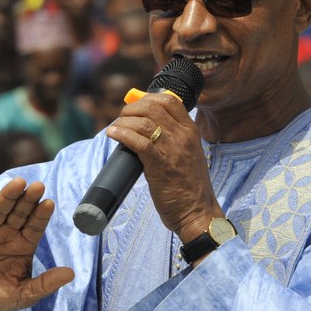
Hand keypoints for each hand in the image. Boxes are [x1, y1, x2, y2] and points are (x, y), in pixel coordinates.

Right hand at [0, 180, 72, 310]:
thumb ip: (43, 285)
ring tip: (18, 184)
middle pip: (20, 212)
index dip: (41, 215)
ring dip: (7, 195)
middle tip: (38, 187)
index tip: (49, 203)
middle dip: (28, 200)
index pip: (35, 226)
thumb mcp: (21, 295)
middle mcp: (7, 232)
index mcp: (24, 244)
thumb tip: (71, 274)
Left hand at [105, 93, 222, 244]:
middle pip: (153, 106)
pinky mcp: (160, 166)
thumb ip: (175, 140)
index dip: (148, 98)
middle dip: (131, 109)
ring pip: (143, 121)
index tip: (136, 106)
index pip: (170, 100)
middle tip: (122, 118)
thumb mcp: (188, 155)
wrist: (198, 212)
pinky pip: (138, 141)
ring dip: (123, 121)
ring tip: (115, 128)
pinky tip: (113, 134)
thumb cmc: (190, 187)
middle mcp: (183, 136)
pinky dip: (122, 134)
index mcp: (191, 131)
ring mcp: (172, 150)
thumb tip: (149, 128)